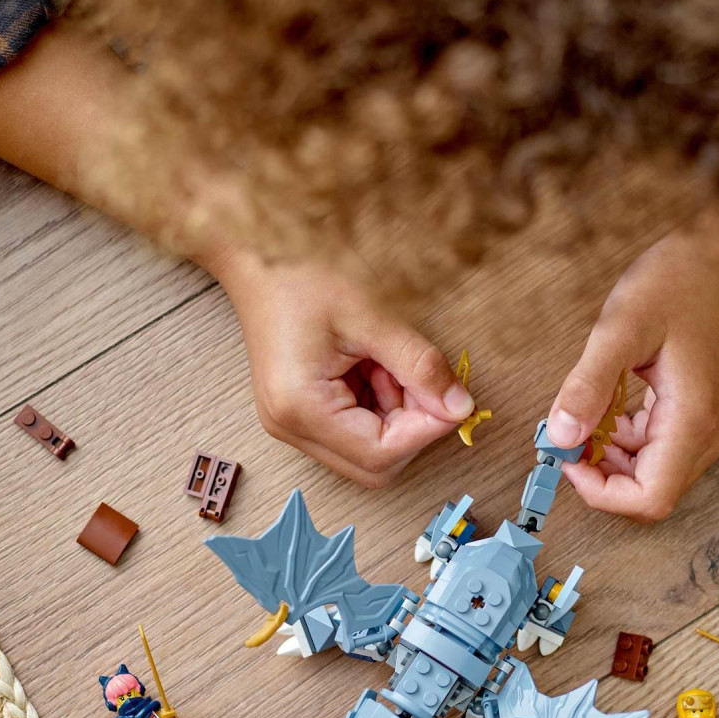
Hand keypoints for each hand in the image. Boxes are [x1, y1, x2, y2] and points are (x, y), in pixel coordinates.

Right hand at [212, 252, 474, 487]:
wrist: (257, 252)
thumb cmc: (303, 274)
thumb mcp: (372, 318)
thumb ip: (420, 366)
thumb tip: (460, 407)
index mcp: (301, 408)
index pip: (381, 453)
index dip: (425, 430)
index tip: (452, 397)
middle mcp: (291, 427)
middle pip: (375, 464)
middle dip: (412, 428)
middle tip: (422, 379)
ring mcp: (293, 424)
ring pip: (369, 451)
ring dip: (397, 415)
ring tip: (388, 362)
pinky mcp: (302, 413)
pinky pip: (356, 431)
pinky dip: (381, 406)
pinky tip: (374, 366)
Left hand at [546, 215, 718, 521]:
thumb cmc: (682, 280)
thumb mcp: (621, 328)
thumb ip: (588, 386)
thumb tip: (559, 437)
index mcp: (694, 421)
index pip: (649, 499)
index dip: (601, 491)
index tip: (568, 456)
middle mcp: (712, 435)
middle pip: (653, 493)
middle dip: (602, 475)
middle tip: (568, 436)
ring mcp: (715, 426)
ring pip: (657, 474)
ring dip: (613, 458)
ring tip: (586, 415)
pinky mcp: (708, 413)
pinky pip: (664, 449)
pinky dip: (629, 441)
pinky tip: (610, 407)